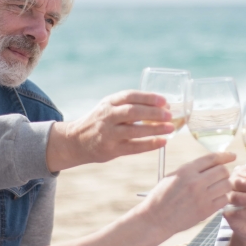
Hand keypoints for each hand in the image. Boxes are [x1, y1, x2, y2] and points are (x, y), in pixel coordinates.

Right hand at [47, 91, 173, 170]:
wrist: (75, 141)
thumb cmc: (99, 122)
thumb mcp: (108, 107)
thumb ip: (128, 105)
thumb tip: (161, 107)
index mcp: (108, 102)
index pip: (130, 96)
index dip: (148, 97)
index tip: (164, 100)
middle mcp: (107, 116)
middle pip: (132, 112)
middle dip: (153, 112)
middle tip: (169, 114)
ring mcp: (108, 133)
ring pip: (134, 130)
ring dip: (155, 129)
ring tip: (170, 128)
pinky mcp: (111, 149)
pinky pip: (134, 147)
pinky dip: (150, 144)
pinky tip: (162, 142)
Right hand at [142, 152, 236, 235]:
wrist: (155, 219)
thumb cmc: (161, 197)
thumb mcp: (172, 176)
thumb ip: (191, 169)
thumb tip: (211, 164)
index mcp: (185, 171)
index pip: (211, 158)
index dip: (224, 156)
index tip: (232, 156)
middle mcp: (195, 182)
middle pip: (222, 171)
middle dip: (223, 172)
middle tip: (220, 177)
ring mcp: (201, 197)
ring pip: (226, 185)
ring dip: (225, 185)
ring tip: (218, 188)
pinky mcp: (206, 210)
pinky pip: (224, 199)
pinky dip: (222, 198)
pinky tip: (215, 199)